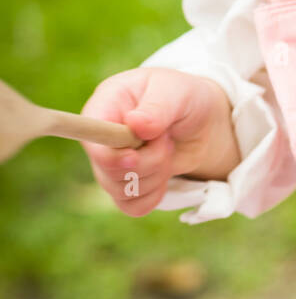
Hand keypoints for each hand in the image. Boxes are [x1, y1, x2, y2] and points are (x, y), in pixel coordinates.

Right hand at [80, 68, 238, 216]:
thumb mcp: (178, 92)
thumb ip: (157, 107)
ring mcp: (111, 162)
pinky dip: (153, 196)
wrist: (202, 121)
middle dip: (148, 162)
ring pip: (120, 191)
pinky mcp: (125, 183)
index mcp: (106, 104)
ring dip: (155, 177)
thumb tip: (135, 124)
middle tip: (166, 140)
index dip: (110, 155)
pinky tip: (164, 176)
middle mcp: (102, 136)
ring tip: (168, 150)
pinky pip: (130, 206)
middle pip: (108, 170)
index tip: (135, 156)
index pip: (91, 138)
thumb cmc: (185, 97)